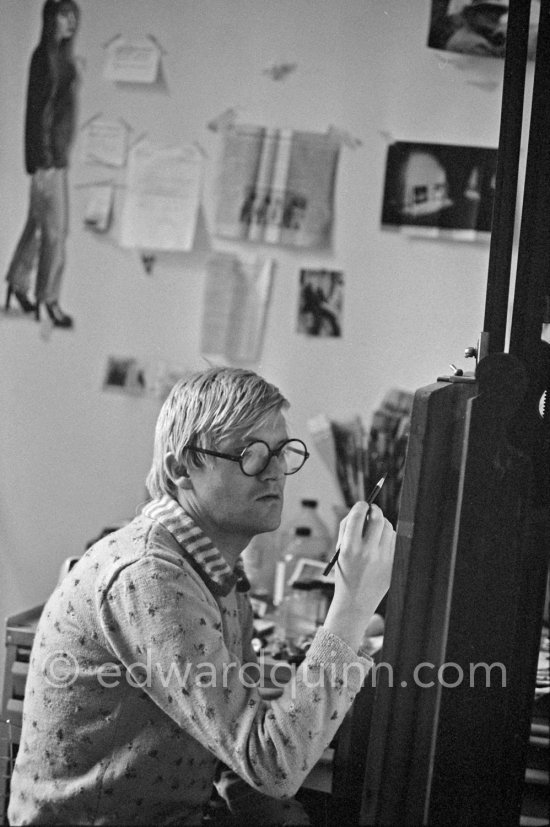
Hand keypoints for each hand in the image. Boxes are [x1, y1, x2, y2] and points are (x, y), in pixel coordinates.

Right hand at [323, 502, 394, 650]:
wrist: (355, 601)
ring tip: (374, 532)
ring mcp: (383, 559)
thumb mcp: (339, 550)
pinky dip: (388, 537)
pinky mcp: (393, 564)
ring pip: (388, 528)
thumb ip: (347, 528)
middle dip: (375, 510)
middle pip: (378, 518)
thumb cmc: (345, 572)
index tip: (362, 505)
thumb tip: (360, 509)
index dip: (361, 506)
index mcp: (350, 548)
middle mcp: (368, 552)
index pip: (359, 516)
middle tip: (372, 510)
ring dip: (382, 524)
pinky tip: (380, 544)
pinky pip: (394, 541)